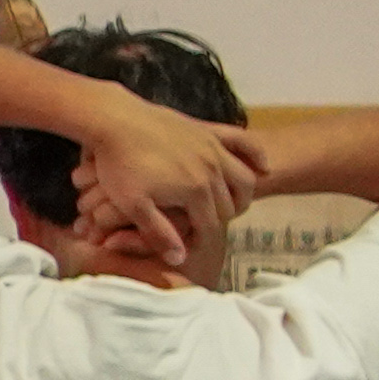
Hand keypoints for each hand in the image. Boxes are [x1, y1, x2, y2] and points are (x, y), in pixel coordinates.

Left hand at [73, 96, 263, 263]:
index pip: (211, 225)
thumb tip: (180, 259)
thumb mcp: (134, 206)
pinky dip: (256, 155)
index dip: (202, 239)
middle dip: (221, 220)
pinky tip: (263, 166)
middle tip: (205, 229)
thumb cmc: (119, 165)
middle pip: (229, 204)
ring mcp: (213, 148)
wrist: (115, 120)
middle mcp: (213, 169)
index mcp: (196, 191)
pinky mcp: (209, 131)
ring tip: (234, 206)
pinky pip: (242, 142)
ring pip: (243, 177)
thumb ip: (159, 233)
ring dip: (243, 195)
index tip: (190, 245)